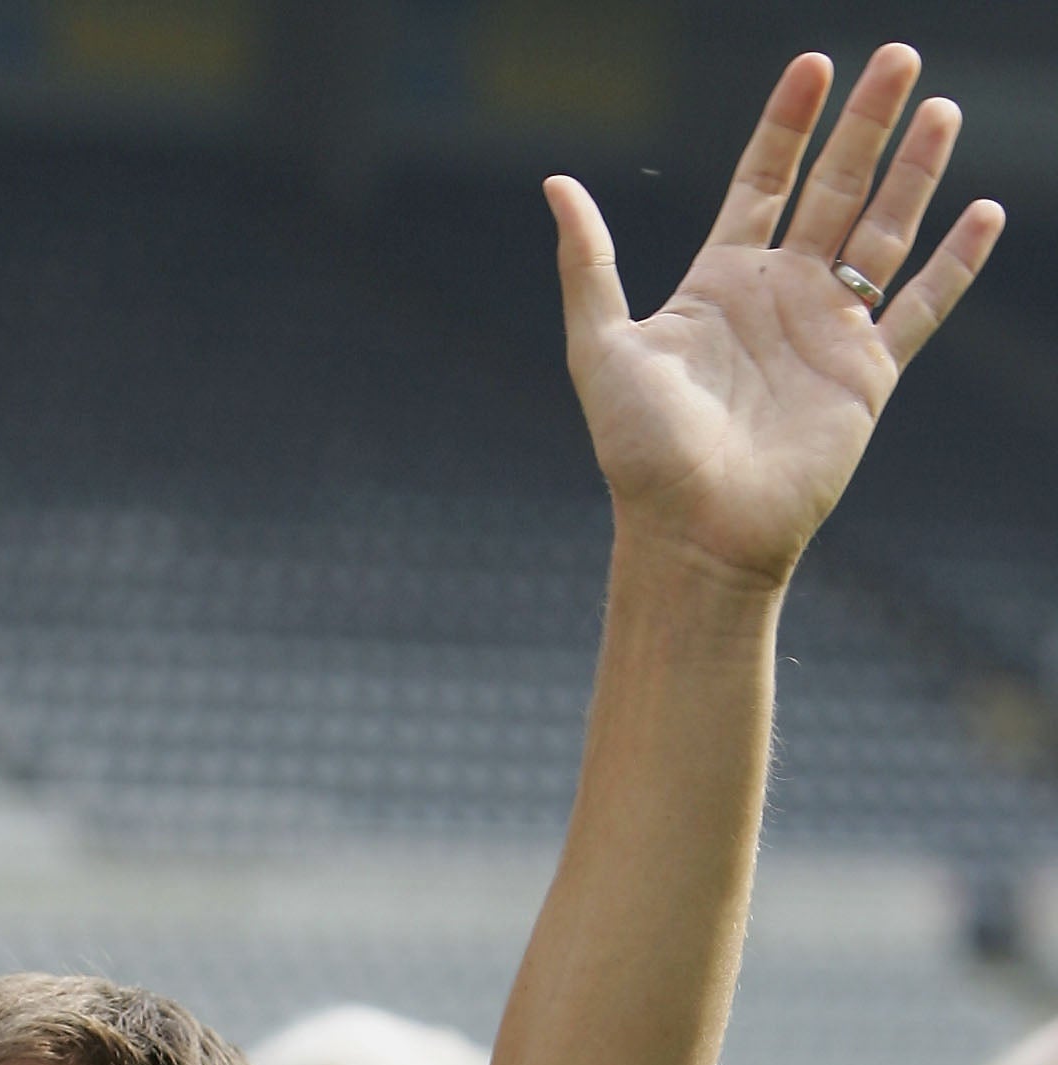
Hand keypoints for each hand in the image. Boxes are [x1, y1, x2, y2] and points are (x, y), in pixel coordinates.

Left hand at [552, 43, 1002, 590]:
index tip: (813, 66)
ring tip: (941, 109)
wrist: (696, 534)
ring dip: (914, 172)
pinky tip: (986, 213)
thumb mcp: (602, 348)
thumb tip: (556, 184)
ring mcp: (827, 334)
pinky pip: (920, 308)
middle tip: (897, 54)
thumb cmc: (642, 454)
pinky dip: (955, 264)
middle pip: (834, 188)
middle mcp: (780, 298)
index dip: (788, 124)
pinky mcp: (866, 376)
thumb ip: (588, 264)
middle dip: (865, 122)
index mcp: (721, 283)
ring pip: (883, 232)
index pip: (763, 180)